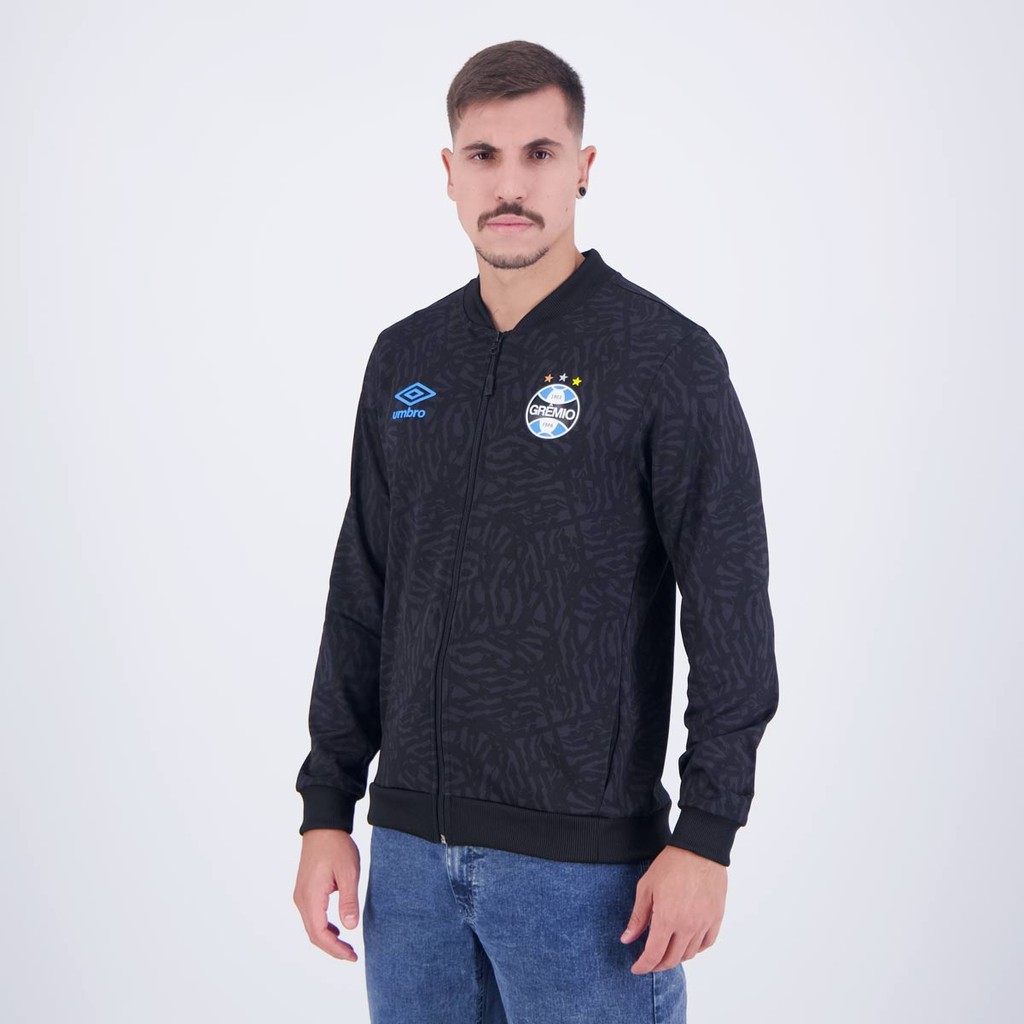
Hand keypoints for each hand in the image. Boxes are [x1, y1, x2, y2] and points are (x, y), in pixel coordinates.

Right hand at [293, 828, 362, 960]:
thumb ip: (348, 901)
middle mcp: (301, 899)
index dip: (335, 949)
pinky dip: (323, 927)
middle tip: (352, 955)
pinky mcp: (305, 890)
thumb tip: (350, 928)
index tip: (352, 955)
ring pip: (312, 926)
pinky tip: (337, 928)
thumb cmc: (336, 847)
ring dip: (327, 939)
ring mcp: (301, 895)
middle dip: (332, 948)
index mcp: (311, 897)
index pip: (320, 934)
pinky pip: (312, 916)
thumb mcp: (348, 872)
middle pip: (313, 934)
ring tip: (346, 946)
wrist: (323, 826)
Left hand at [620, 845, 726, 972]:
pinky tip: (686, 943)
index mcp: (667, 919)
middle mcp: (687, 927)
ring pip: (689, 954)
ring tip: (666, 951)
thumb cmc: (670, 865)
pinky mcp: (716, 918)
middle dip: (657, 964)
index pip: (654, 955)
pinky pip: (706, 944)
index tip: (637, 969)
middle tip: (649, 961)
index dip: (644, 966)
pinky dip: (695, 949)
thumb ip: (638, 917)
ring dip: (675, 957)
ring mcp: (704, 924)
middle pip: (672, 959)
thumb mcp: (646, 888)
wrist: (700, 849)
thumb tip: (626, 939)